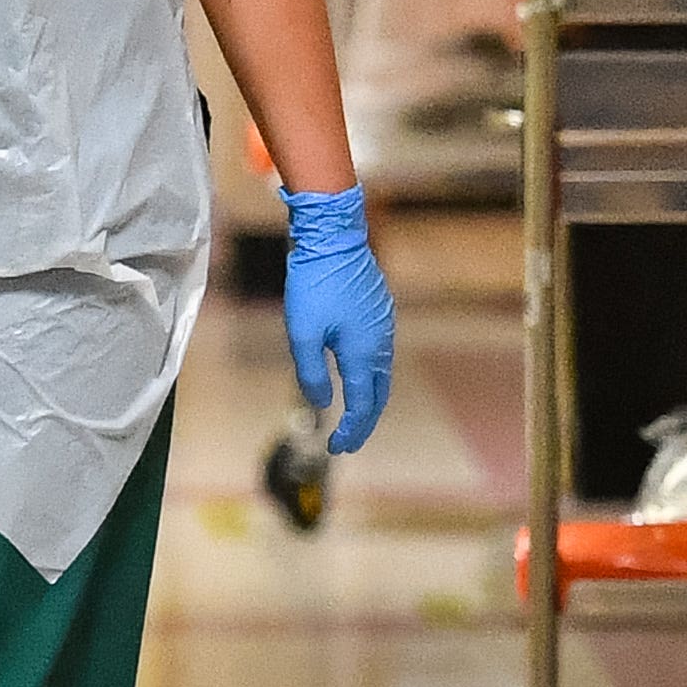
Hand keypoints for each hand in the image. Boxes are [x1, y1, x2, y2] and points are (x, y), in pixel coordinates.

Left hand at [280, 186, 395, 454]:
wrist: (333, 238)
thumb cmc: (314, 284)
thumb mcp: (302, 333)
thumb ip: (311, 373)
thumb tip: (320, 403)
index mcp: (363, 354)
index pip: (361, 406)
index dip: (351, 431)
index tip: (337, 447)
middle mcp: (381, 344)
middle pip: (378, 396)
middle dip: (365, 422)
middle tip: (348, 442)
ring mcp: (384, 327)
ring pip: (382, 376)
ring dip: (369, 400)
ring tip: (354, 416)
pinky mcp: (381, 313)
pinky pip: (380, 356)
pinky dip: (370, 377)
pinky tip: (357, 376)